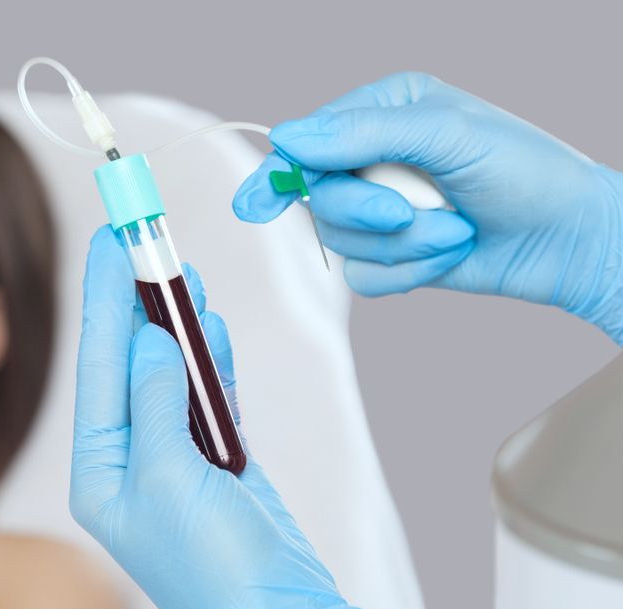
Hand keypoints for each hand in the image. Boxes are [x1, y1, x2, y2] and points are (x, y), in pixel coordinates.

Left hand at [70, 225, 432, 608]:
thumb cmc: (214, 568)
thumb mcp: (171, 479)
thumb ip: (156, 403)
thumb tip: (149, 340)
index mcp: (100, 470)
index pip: (99, 366)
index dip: (104, 299)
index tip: (109, 242)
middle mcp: (130, 460)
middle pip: (131, 362)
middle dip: (135, 301)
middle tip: (140, 238)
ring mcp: (174, 459)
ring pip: (171, 373)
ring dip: (176, 323)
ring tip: (176, 270)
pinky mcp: (216, 462)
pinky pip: (206, 396)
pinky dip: (210, 359)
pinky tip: (209, 324)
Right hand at [232, 72, 622, 344]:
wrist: (570, 239)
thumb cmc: (525, 171)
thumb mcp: (447, 135)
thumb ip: (365, 133)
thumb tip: (288, 138)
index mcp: (384, 112)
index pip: (310, 142)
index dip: (283, 173)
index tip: (257, 202)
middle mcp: (375, 160)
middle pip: (319, 197)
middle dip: (365, 211)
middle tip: (404, 212)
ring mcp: (382, 210)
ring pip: (341, 242)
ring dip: (403, 244)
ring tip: (454, 230)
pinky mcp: (392, 256)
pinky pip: (365, 277)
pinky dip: (408, 272)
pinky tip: (449, 255)